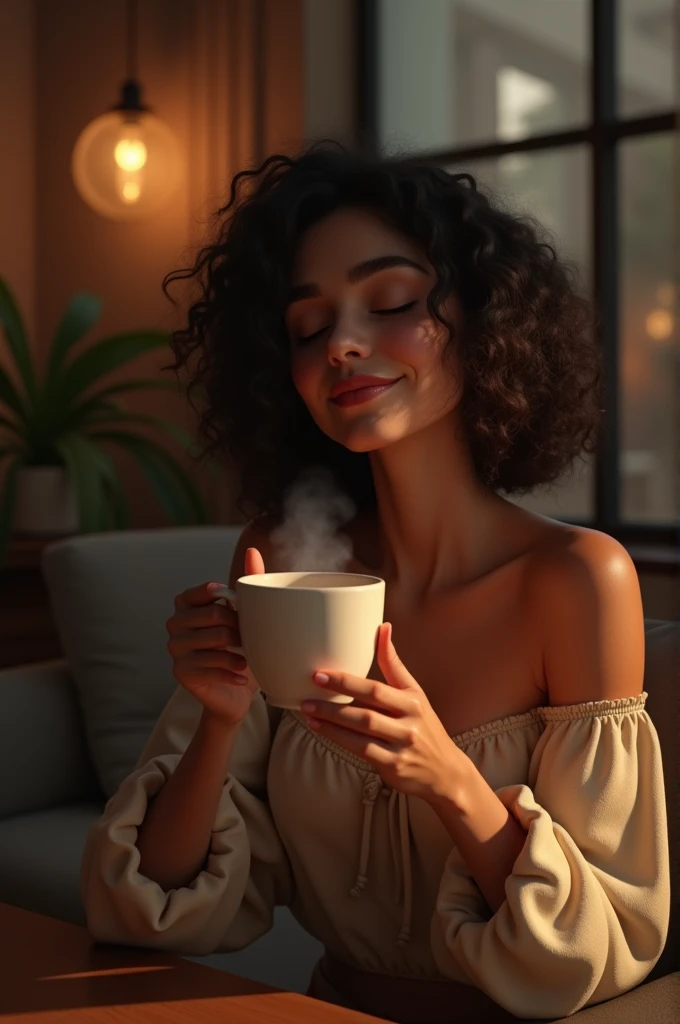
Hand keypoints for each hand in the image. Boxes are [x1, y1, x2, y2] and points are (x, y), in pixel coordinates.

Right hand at [166, 546, 264, 725]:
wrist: (233, 692)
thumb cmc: (241, 647)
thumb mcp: (246, 614)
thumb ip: (249, 581)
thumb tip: (252, 550)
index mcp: (186, 603)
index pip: (204, 591)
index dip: (227, 600)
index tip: (239, 610)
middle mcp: (175, 623)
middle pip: (214, 615)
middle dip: (239, 628)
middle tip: (250, 640)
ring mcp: (175, 648)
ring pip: (215, 641)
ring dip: (239, 652)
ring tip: (247, 658)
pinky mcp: (181, 672)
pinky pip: (212, 666)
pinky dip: (234, 672)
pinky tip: (242, 676)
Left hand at [300, 622, 468, 802]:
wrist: (444, 770)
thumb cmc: (423, 726)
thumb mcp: (414, 693)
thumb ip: (393, 664)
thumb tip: (383, 628)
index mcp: (412, 702)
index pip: (375, 689)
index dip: (346, 681)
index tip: (321, 673)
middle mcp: (409, 723)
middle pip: (366, 711)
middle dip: (333, 701)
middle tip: (308, 693)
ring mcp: (401, 746)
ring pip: (361, 731)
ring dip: (330, 721)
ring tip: (307, 711)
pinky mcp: (393, 766)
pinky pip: (361, 750)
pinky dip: (338, 739)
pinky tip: (320, 729)